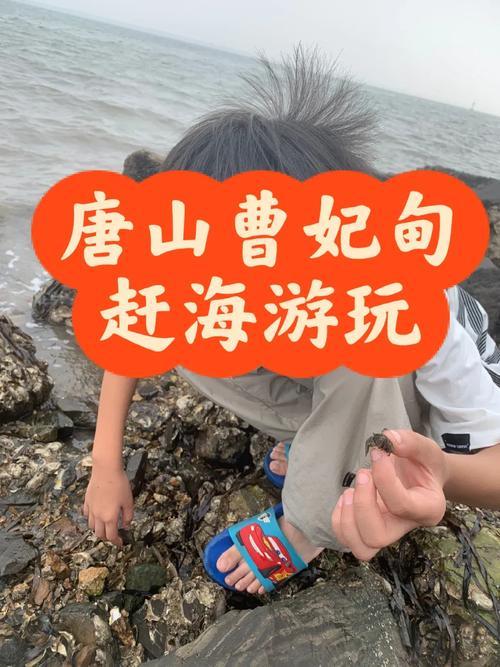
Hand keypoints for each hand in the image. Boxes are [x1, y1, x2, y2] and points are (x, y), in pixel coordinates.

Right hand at [83, 463, 133, 546]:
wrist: (106, 470)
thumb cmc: (119, 484)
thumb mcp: (128, 501)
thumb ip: (128, 516)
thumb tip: (126, 526)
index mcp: (110, 518)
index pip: (111, 536)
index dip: (116, 542)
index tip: (120, 543)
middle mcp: (98, 516)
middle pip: (99, 534)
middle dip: (107, 538)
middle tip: (114, 535)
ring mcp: (91, 509)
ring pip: (91, 526)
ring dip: (98, 529)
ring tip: (105, 526)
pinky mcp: (87, 501)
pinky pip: (86, 515)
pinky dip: (91, 519)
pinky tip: (96, 515)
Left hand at [332, 429, 447, 560]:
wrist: (424, 475)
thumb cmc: (425, 464)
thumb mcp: (426, 449)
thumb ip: (411, 442)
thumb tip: (388, 439)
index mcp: (428, 508)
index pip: (401, 505)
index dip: (384, 478)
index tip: (379, 454)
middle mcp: (407, 526)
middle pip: (377, 536)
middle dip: (362, 505)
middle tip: (364, 474)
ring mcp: (388, 531)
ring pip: (362, 547)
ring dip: (348, 517)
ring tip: (351, 490)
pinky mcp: (369, 529)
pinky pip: (348, 539)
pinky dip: (340, 519)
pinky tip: (347, 497)